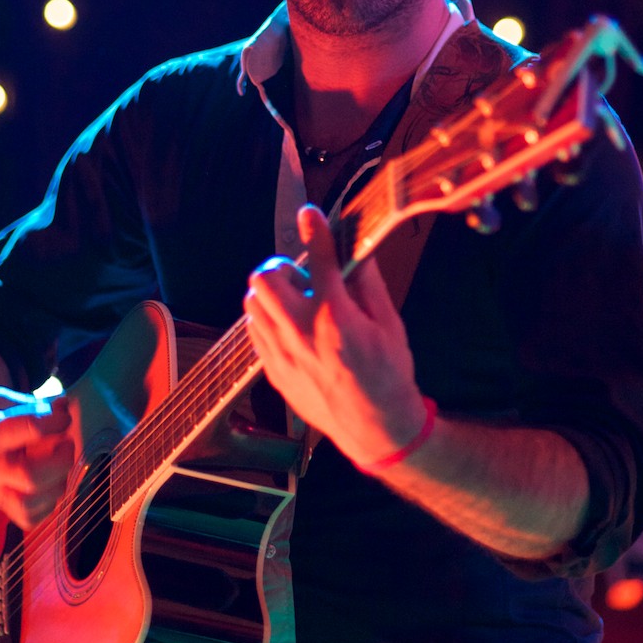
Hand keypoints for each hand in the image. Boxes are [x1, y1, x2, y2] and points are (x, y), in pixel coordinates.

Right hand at [0, 389, 73, 529]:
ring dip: (57, 483)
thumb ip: (28, 404)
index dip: (56, 419)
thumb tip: (62, 405)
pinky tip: (52, 484)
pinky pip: (26, 518)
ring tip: (61, 464)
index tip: (63, 411)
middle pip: (30, 476)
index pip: (29, 430)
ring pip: (29, 503)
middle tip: (66, 441)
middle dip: (60, 458)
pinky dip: (48, 505)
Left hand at [244, 205, 425, 468]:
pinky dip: (268, 321)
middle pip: (265, 280)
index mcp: (334, 317)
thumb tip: (357, 250)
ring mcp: (282, 354)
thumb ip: (367, 283)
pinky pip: (256, 333)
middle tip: (301, 277)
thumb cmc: (389, 375)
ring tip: (296, 303)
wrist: (375, 427)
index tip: (309, 214)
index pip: (319, 260)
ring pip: (253, 305)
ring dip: (271, 294)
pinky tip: (292, 328)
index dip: (315, 231)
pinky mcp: (274, 371)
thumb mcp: (388, 324)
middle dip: (281, 268)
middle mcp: (301, 333)